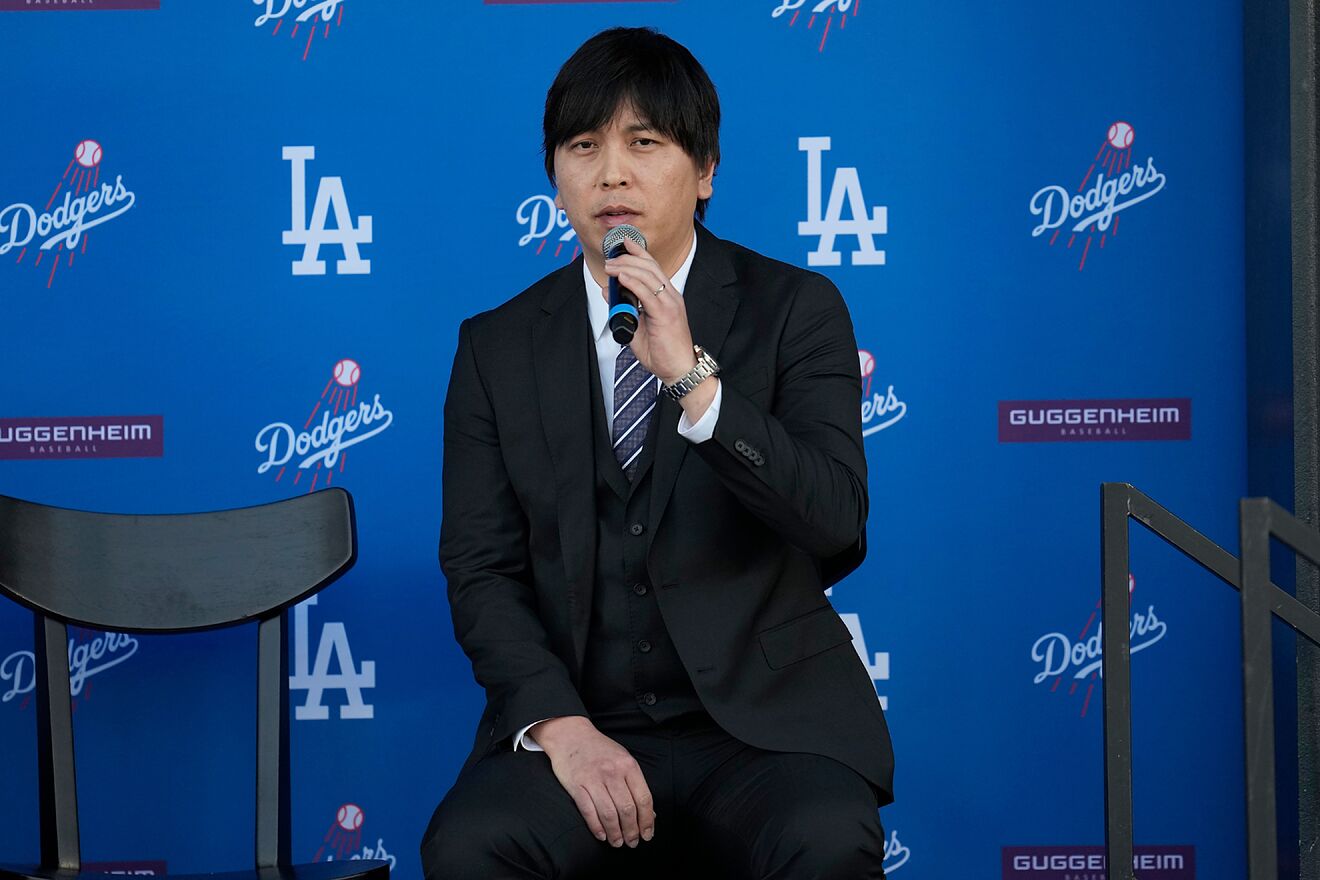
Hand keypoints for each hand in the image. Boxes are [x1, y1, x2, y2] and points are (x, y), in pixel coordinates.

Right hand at [529, 715, 655, 847]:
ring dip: (615, 833)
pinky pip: (588, 811)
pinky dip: (596, 827)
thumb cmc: (600, 749)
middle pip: (627, 809)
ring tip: (617, 843)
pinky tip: (602, 835)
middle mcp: (612, 772)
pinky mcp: (576, 785)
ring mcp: (593, 779)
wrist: (571, 735)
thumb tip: (648, 813)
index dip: (647, 820)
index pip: (643, 798)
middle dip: (631, 831)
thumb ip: (635, 784)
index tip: (647, 834)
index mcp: (628, 765)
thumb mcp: (623, 759)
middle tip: (632, 842)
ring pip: (608, 814)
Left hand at [603, 238, 697, 383]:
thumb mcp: (637, 327)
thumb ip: (623, 309)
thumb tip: (608, 291)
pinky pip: (647, 293)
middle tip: (610, 258)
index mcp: (667, 297)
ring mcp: (670, 303)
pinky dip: (633, 282)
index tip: (624, 242)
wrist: (679, 370)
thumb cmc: (662, 352)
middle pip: (649, 266)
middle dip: (628, 258)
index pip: (653, 267)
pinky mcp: (665, 314)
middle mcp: (671, 296)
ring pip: (648, 275)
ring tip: (610, 266)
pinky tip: (621, 277)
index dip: (639, 251)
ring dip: (626, 267)